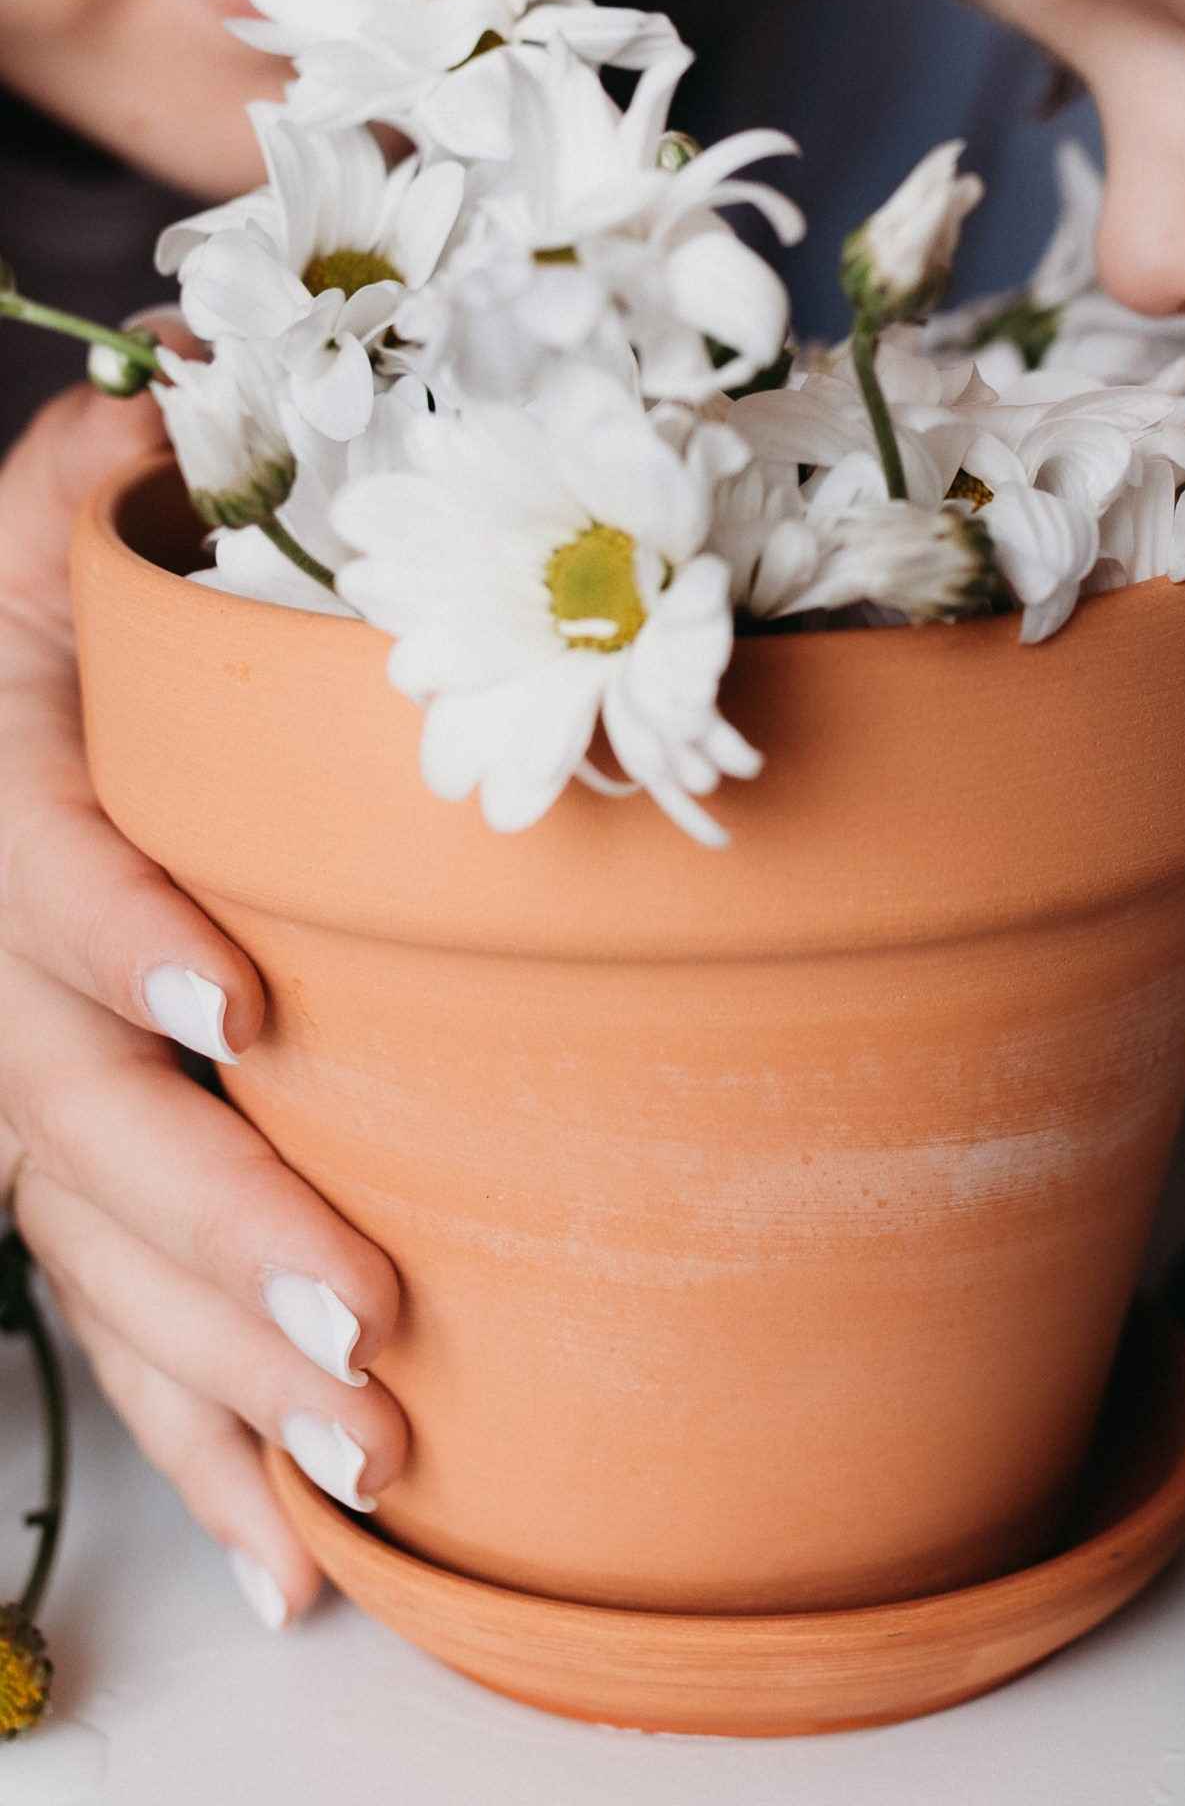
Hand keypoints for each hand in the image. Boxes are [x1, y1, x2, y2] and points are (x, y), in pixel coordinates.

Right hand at [0, 380, 405, 1622]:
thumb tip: (173, 397)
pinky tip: (296, 1562)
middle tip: (372, 1325)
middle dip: (221, 1229)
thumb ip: (87, 487)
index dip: (122, 930)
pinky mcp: (61, 1197)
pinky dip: (195, 1453)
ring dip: (226, 1379)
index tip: (238, 993)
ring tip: (369, 1472)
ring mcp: (23, 1112)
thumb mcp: (32, 555)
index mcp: (8, 817)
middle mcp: (0, 989)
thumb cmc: (24, 665)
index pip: (42, 877)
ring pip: (102, 1265)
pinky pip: (110, 1342)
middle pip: (85, 1126)